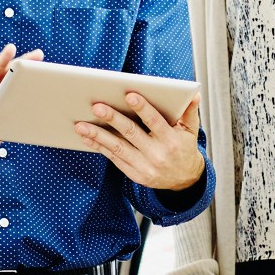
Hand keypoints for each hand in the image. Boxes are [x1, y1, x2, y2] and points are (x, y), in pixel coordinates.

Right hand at [0, 44, 43, 177]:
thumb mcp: (1, 129)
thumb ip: (12, 121)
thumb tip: (31, 118)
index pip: (11, 79)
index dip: (25, 69)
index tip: (40, 60)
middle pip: (3, 73)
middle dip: (20, 62)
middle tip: (37, 54)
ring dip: (0, 63)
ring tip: (11, 51)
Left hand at [74, 92, 204, 190]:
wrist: (184, 180)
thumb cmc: (184, 148)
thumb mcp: (190, 131)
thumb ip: (190, 112)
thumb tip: (193, 94)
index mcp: (171, 140)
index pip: (155, 121)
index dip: (142, 108)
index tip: (129, 95)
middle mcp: (157, 155)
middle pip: (131, 133)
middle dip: (113, 119)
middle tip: (97, 106)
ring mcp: (144, 166)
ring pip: (117, 148)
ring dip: (97, 135)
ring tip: (81, 125)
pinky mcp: (134, 174)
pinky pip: (114, 159)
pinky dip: (99, 147)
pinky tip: (87, 137)